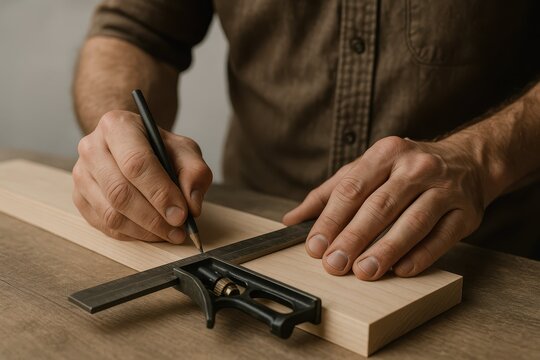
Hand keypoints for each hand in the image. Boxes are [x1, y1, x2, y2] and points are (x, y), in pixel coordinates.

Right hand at [72, 110, 211, 243]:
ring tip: (170, 233)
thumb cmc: (159, 147)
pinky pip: (105, 225)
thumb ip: (195, 173)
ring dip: (145, 230)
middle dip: (154, 218)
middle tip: (178, 230)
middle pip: (120, 192)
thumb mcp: (185, 150)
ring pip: (111, 214)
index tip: (181, 214)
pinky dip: (132, 234)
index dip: (160, 193)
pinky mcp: (79, 197)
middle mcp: (92, 148)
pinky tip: (152, 232)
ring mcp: (82, 174)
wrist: (132, 145)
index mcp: (117, 126)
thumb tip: (191, 206)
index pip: (136, 163)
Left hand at [283, 136, 485, 279]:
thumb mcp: (366, 169)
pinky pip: (440, 238)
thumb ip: (328, 193)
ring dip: (385, 251)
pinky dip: (419, 256)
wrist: (468, 161)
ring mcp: (445, 189)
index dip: (331, 220)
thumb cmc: (405, 169)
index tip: (315, 246)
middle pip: (379, 207)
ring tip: (364, 272)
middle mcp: (416, 167)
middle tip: (334, 264)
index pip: (352, 189)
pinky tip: (399, 270)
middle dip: (354, 238)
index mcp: (386, 153)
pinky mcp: (465, 213)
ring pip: (411, 224)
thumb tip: (292, 219)